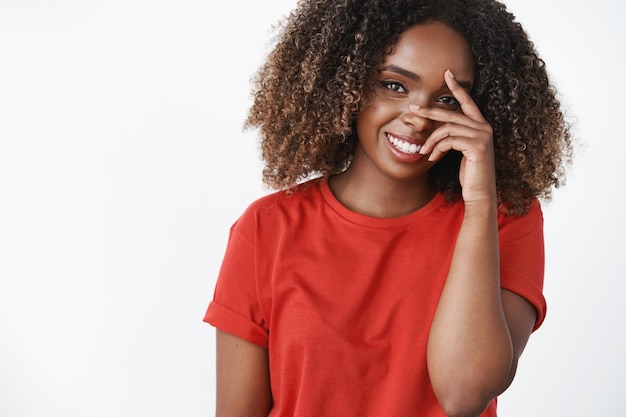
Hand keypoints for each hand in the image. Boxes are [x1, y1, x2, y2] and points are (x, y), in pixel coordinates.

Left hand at [411, 70, 495, 205]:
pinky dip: (437, 148)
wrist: (480, 193)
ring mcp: (482, 136)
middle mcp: (484, 127)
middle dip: (429, 112)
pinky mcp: (477, 146)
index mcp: (480, 125)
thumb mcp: (459, 151)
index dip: (457, 87)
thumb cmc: (469, 173)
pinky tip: (432, 158)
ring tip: (422, 151)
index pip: (467, 101)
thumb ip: (452, 137)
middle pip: (450, 114)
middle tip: (412, 109)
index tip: (447, 72)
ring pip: (447, 128)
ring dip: (431, 140)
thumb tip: (433, 130)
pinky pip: (449, 140)